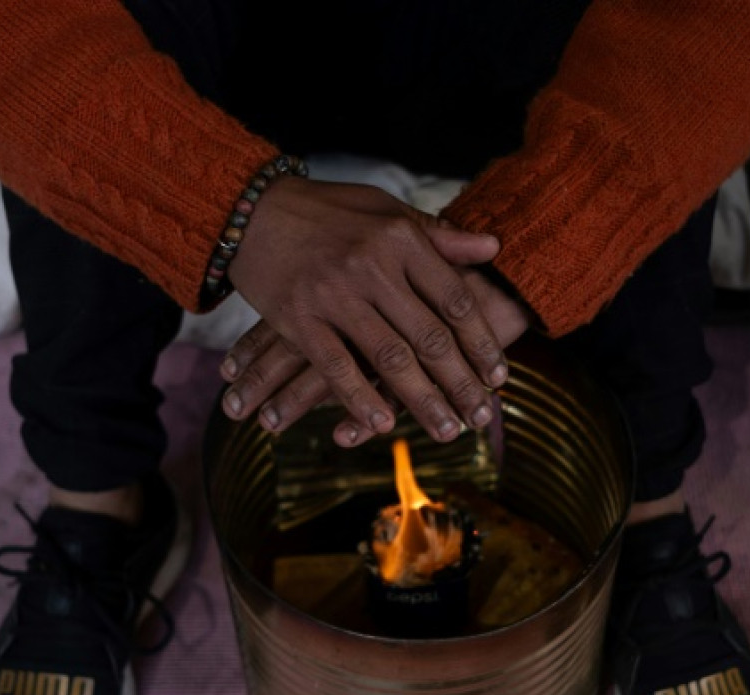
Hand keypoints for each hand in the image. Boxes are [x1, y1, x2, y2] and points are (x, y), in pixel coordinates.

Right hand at [221, 178, 508, 442]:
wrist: (251, 208)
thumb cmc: (327, 209)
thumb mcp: (388, 210)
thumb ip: (438, 235)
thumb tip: (493, 247)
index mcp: (401, 239)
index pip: (454, 300)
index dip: (480, 342)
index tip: (498, 376)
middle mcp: (372, 267)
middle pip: (429, 336)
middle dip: (460, 382)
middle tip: (482, 417)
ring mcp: (334, 294)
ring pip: (389, 359)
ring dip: (422, 401)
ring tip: (447, 431)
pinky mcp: (297, 318)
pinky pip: (335, 367)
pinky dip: (359, 400)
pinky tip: (383, 425)